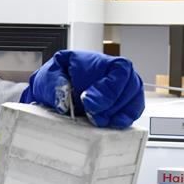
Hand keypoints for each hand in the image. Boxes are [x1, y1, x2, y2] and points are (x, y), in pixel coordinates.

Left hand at [20, 50, 144, 128]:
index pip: (118, 70)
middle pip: (130, 86)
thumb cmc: (57, 81)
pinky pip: (134, 109)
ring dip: (118, 113)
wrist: (57, 90)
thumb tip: (63, 99)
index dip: (108, 89)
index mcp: (99, 60)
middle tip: (92, 114)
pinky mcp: (125, 101)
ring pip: (134, 98)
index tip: (88, 102)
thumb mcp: (49, 76)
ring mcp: (124, 86)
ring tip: (98, 120)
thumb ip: (55, 84)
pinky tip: (112, 122)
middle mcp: (116, 71)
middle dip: (111, 105)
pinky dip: (125, 118)